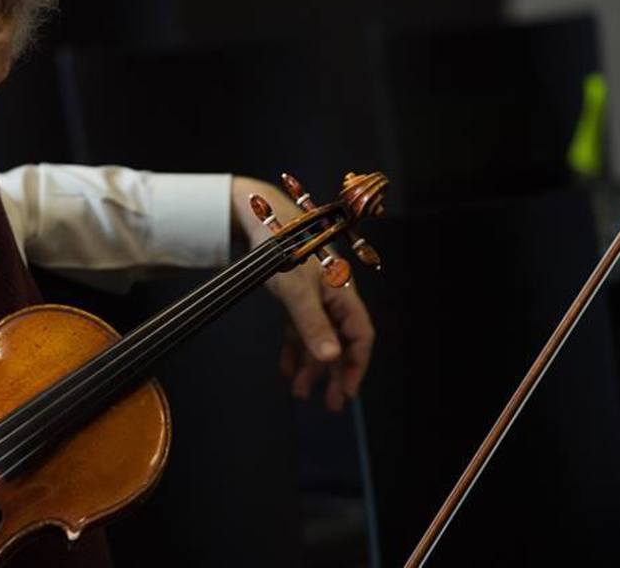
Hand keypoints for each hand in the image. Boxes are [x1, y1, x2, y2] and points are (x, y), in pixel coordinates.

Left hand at [231, 177, 374, 410]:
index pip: (360, 336)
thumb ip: (312, 324)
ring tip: (301, 392)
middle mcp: (332, 296)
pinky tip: (286, 369)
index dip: (356, 366)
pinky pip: (300, 327)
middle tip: (330, 405)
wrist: (259, 214)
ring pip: (319, 337)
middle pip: (341, 341)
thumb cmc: (281, 245)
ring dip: (311, 366)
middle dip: (335, 374)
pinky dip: (294, 348)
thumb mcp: (295, 289)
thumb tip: (331, 359)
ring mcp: (314, 295)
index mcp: (342, 293)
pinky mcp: (295, 293)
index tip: (347, 392)